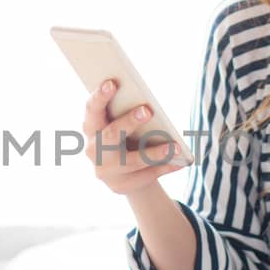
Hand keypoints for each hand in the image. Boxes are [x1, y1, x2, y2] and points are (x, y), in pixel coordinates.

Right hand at [80, 78, 188, 195]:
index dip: (99, 97)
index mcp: (91, 127)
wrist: (120, 172)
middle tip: (148, 110)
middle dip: (129, 122)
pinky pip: (144, 176)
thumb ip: (125, 112)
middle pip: (111, 135)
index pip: (92, 109)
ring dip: (154, 153)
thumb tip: (148, 104)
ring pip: (131, 161)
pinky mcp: (119, 186)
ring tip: (175, 147)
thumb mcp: (119, 122)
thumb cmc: (123, 136)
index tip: (112, 83)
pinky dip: (163, 168)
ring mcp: (105, 170)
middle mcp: (93, 149)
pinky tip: (178, 162)